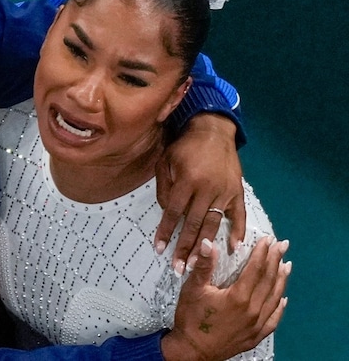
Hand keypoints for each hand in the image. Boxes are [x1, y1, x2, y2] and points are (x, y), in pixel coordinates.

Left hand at [155, 113, 245, 270]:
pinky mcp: (238, 192)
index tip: (160, 249)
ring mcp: (225, 191)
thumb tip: (167, 211)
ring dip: (205, 246)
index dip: (166, 231)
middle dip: (185, 248)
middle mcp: (207, 188)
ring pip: (213, 224)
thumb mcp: (165, 160)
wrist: (213, 130)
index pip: (173, 212)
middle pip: (193, 224)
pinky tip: (234, 248)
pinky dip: (238, 231)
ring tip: (196, 264)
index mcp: (187, 181)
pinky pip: (239, 215)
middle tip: (178, 268)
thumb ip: (164, 187)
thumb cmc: (185, 147)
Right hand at [162, 236, 290, 360]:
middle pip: (268, 281)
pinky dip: (280, 306)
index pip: (256, 269)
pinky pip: (273, 319)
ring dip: (281, 280)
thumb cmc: (191, 320)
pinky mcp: (255, 335)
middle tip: (283, 246)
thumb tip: (208, 243)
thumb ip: (203, 265)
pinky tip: (283, 298)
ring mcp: (256, 324)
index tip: (269, 240)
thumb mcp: (193, 289)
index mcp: (238, 297)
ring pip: (274, 298)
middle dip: (276, 261)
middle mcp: (252, 311)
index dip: (263, 253)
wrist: (192, 351)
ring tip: (287, 265)